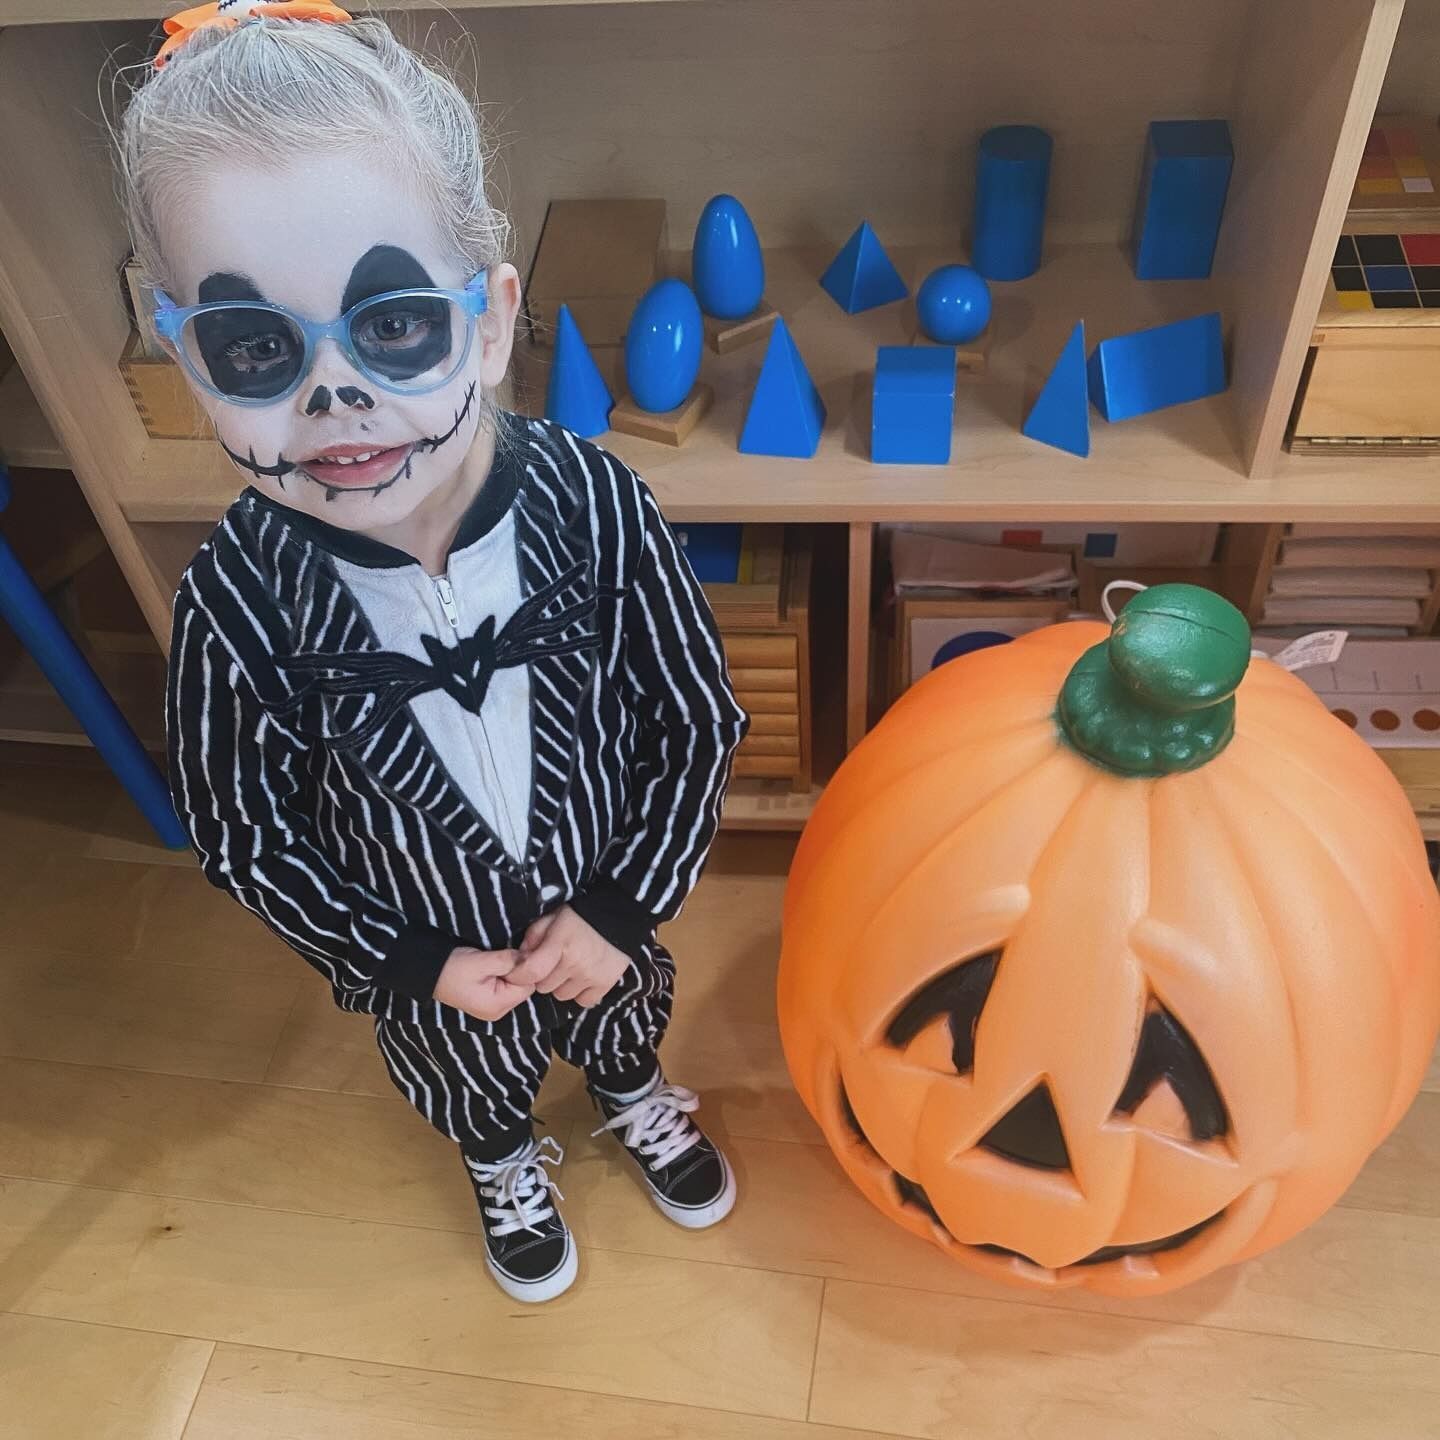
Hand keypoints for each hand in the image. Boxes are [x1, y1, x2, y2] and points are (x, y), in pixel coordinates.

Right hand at [433, 946, 533, 1021]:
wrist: (427, 971)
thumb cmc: (453, 967)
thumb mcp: (482, 961)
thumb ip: (508, 960)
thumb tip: (529, 956)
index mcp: (497, 1005)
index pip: (528, 986)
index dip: (525, 968)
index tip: (516, 954)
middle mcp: (498, 1011)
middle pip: (523, 988)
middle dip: (519, 970)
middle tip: (504, 956)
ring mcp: (493, 1007)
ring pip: (515, 986)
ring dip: (511, 971)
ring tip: (496, 960)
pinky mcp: (488, 999)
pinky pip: (506, 986)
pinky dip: (503, 975)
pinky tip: (493, 966)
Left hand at [508, 905, 628, 1007]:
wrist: (618, 914)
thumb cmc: (580, 916)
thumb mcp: (551, 918)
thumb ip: (532, 938)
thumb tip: (520, 959)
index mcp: (559, 945)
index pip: (530, 973)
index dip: (519, 975)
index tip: (519, 971)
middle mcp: (575, 964)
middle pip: (544, 987)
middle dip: (544, 976)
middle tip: (553, 961)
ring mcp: (591, 976)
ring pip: (562, 995)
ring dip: (562, 984)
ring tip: (571, 967)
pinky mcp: (605, 984)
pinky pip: (583, 1001)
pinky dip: (580, 992)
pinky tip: (583, 976)